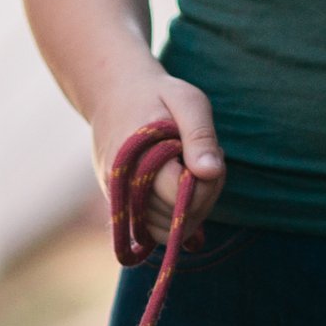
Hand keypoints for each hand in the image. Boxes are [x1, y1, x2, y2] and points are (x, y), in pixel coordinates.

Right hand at [95, 69, 224, 243]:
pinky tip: (180, 186)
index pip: (181, 199)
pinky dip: (175, 217)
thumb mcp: (187, 100)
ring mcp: (118, 200)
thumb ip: (200, 135)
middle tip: (202, 159)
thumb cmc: (157, 95)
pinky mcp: (121, 208)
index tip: (210, 156)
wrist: (114, 93)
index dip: (206, 185)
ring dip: (191, 209)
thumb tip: (210, 172)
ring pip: (167, 232)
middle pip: (177, 219)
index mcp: (136, 157)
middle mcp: (120, 185)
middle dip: (202, 195)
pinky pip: (155, 230)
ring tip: (190, 171)